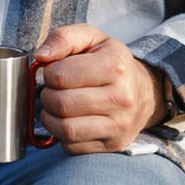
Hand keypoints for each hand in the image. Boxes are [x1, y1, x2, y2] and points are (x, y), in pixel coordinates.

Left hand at [29, 28, 174, 154]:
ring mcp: (119, 125)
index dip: (48, 73)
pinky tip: (70, 121)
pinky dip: (62, 136)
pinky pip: (72, 146)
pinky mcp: (113, 144)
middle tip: (53, 91)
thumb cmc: (111, 62)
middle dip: (47, 97)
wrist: (144, 92)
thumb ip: (63, 38)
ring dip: (51, 119)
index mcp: (114, 66)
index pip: (60, 76)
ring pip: (65, 130)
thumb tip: (41, 56)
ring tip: (57, 108)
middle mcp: (121, 97)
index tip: (55, 72)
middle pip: (60, 104)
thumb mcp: (91, 38)